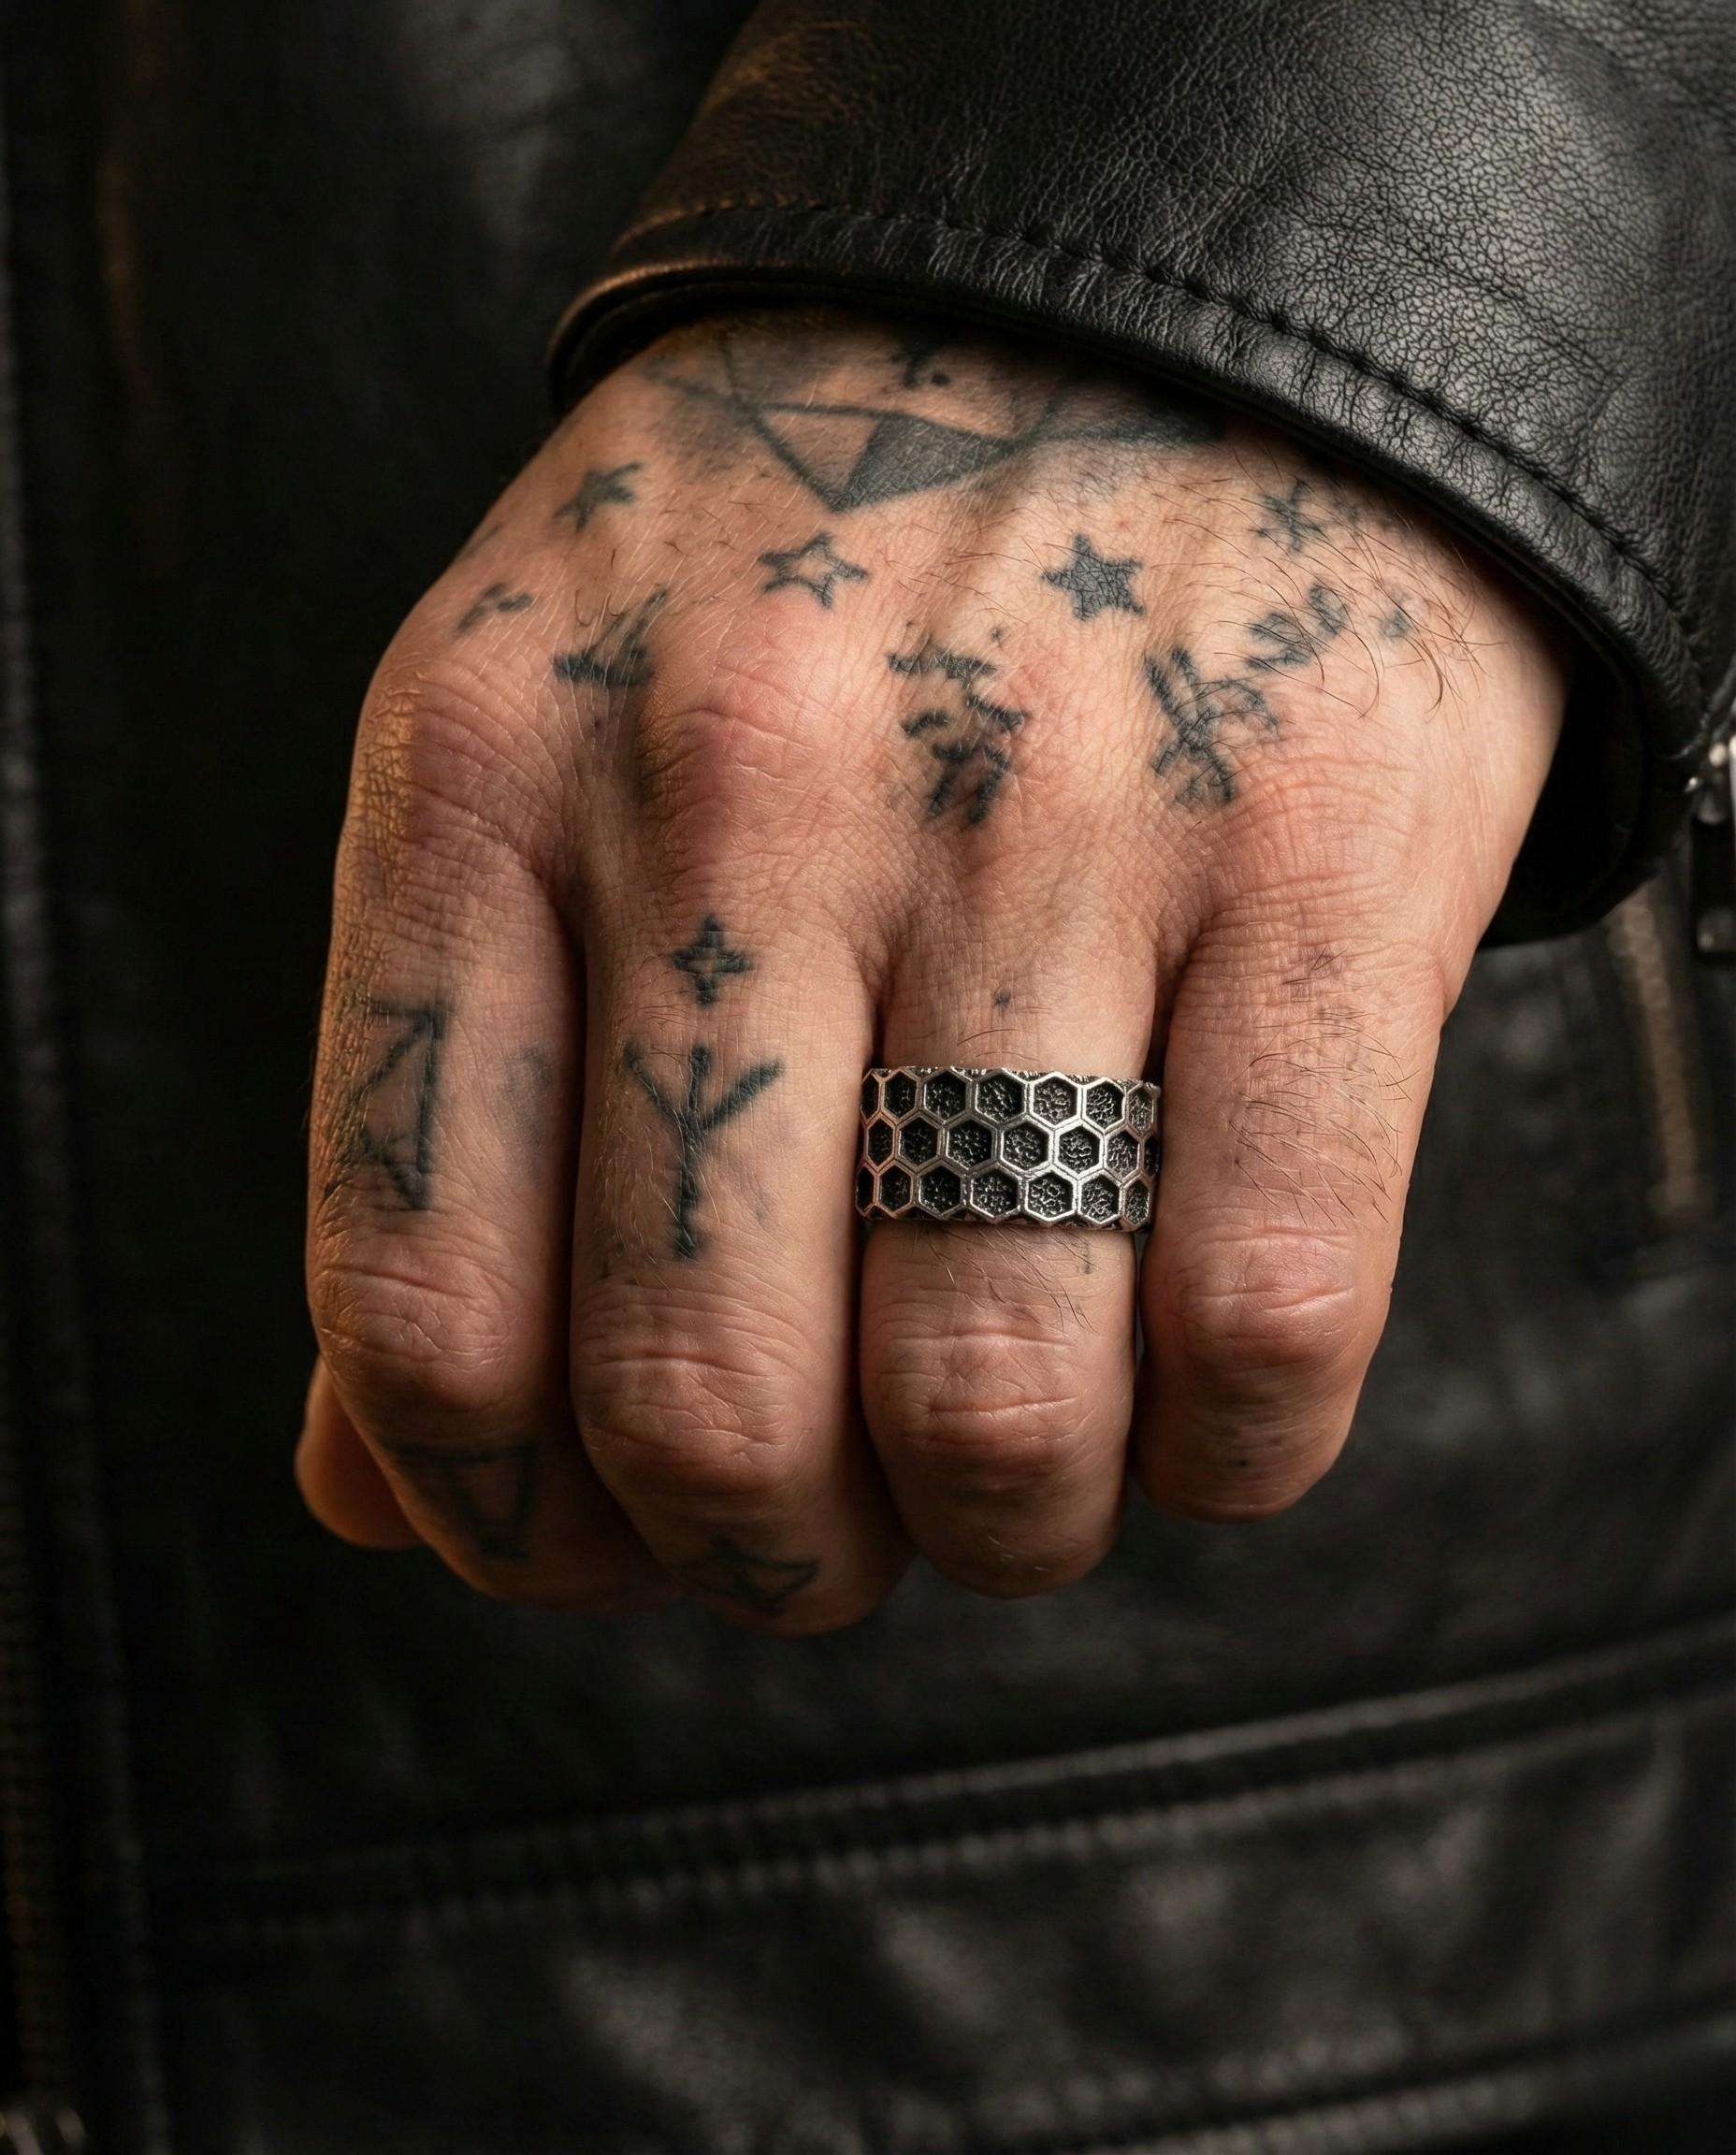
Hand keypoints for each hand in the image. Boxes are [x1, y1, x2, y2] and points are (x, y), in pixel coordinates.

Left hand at [298, 310, 1563, 1628]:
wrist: (1138, 310)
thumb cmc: (804, 591)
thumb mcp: (538, 762)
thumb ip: (447, 1126)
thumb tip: (370, 1493)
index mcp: (490, 772)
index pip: (425, 1303)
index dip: (504, 1521)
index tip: (602, 1542)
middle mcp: (748, 787)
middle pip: (711, 1400)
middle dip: (773, 1564)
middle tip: (834, 1529)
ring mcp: (1049, 814)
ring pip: (996, 1402)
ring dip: (1007, 1527)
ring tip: (1020, 1464)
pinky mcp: (1321, 847)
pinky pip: (1267, 1315)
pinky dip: (1230, 1452)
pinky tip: (1201, 1402)